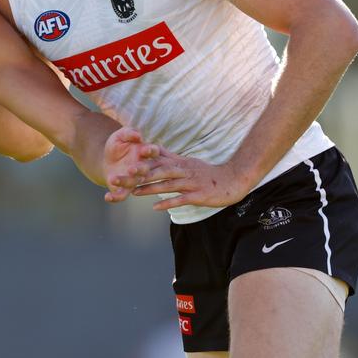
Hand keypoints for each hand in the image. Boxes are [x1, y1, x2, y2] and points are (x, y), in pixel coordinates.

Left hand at [101, 127, 160, 202]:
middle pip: (145, 170)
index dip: (151, 151)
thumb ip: (129, 133)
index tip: (147, 150)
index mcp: (145, 153)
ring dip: (125, 182)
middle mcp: (144, 168)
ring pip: (133, 183)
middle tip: (132, 169)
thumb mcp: (121, 135)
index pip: (153, 151)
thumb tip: (138, 135)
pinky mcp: (125, 189)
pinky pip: (122, 195)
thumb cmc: (118, 144)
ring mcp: (135, 180)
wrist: (108, 159)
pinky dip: (115, 197)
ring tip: (113, 179)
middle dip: (140, 169)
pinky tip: (107, 196)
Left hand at [131, 151, 249, 210]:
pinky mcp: (199, 195)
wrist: (233, 179)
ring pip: (168, 184)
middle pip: (159, 171)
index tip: (124, 165)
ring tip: (134, 192)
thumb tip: (154, 149)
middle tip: (124, 177)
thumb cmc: (207, 172)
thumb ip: (170, 157)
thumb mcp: (188, 161)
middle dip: (141, 174)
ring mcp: (191, 183)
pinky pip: (181, 199)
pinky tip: (155, 208)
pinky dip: (168, 203)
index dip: (141, 163)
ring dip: (150, 188)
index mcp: (180, 162)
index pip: (157, 162)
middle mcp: (184, 170)